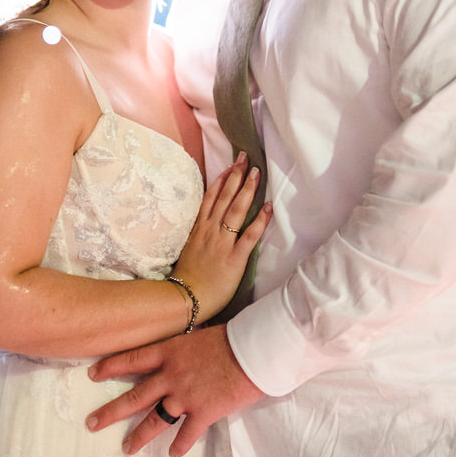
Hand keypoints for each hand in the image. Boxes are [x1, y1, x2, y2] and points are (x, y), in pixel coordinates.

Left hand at [86, 325, 264, 456]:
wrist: (253, 350)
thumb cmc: (231, 338)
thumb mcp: (198, 336)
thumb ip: (183, 349)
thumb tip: (178, 354)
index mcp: (169, 351)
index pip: (132, 359)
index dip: (110, 367)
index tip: (93, 373)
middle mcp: (171, 375)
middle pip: (135, 396)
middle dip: (111, 411)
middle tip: (92, 422)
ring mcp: (185, 396)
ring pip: (155, 420)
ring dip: (139, 436)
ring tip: (127, 447)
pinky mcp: (203, 412)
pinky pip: (186, 434)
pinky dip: (179, 446)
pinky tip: (173, 454)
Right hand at [169, 153, 271, 321]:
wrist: (187, 298)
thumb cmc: (189, 276)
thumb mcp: (190, 247)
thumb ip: (200, 232)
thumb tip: (209, 220)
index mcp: (200, 228)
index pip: (211, 197)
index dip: (222, 179)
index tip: (231, 165)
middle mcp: (210, 231)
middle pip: (224, 197)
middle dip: (236, 176)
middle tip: (246, 158)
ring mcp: (222, 243)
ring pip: (235, 211)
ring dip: (247, 190)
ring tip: (257, 174)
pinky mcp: (234, 258)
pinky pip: (249, 236)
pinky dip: (260, 220)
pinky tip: (268, 207)